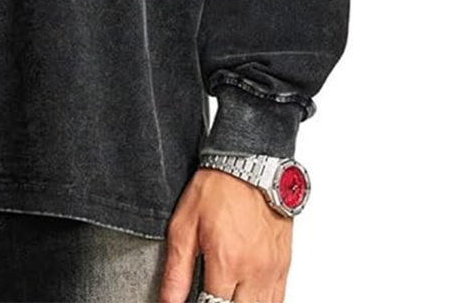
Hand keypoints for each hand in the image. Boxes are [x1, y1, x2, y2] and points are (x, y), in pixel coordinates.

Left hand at [159, 168, 292, 302]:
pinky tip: (246, 297)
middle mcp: (254, 272)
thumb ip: (176, 271)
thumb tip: (169, 302)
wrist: (250, 165)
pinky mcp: (284, 266)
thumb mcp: (183, 226)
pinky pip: (279, 300)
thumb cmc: (217, 188)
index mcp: (226, 263)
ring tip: (224, 294)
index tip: (193, 300)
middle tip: (208, 294)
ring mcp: (273, 271)